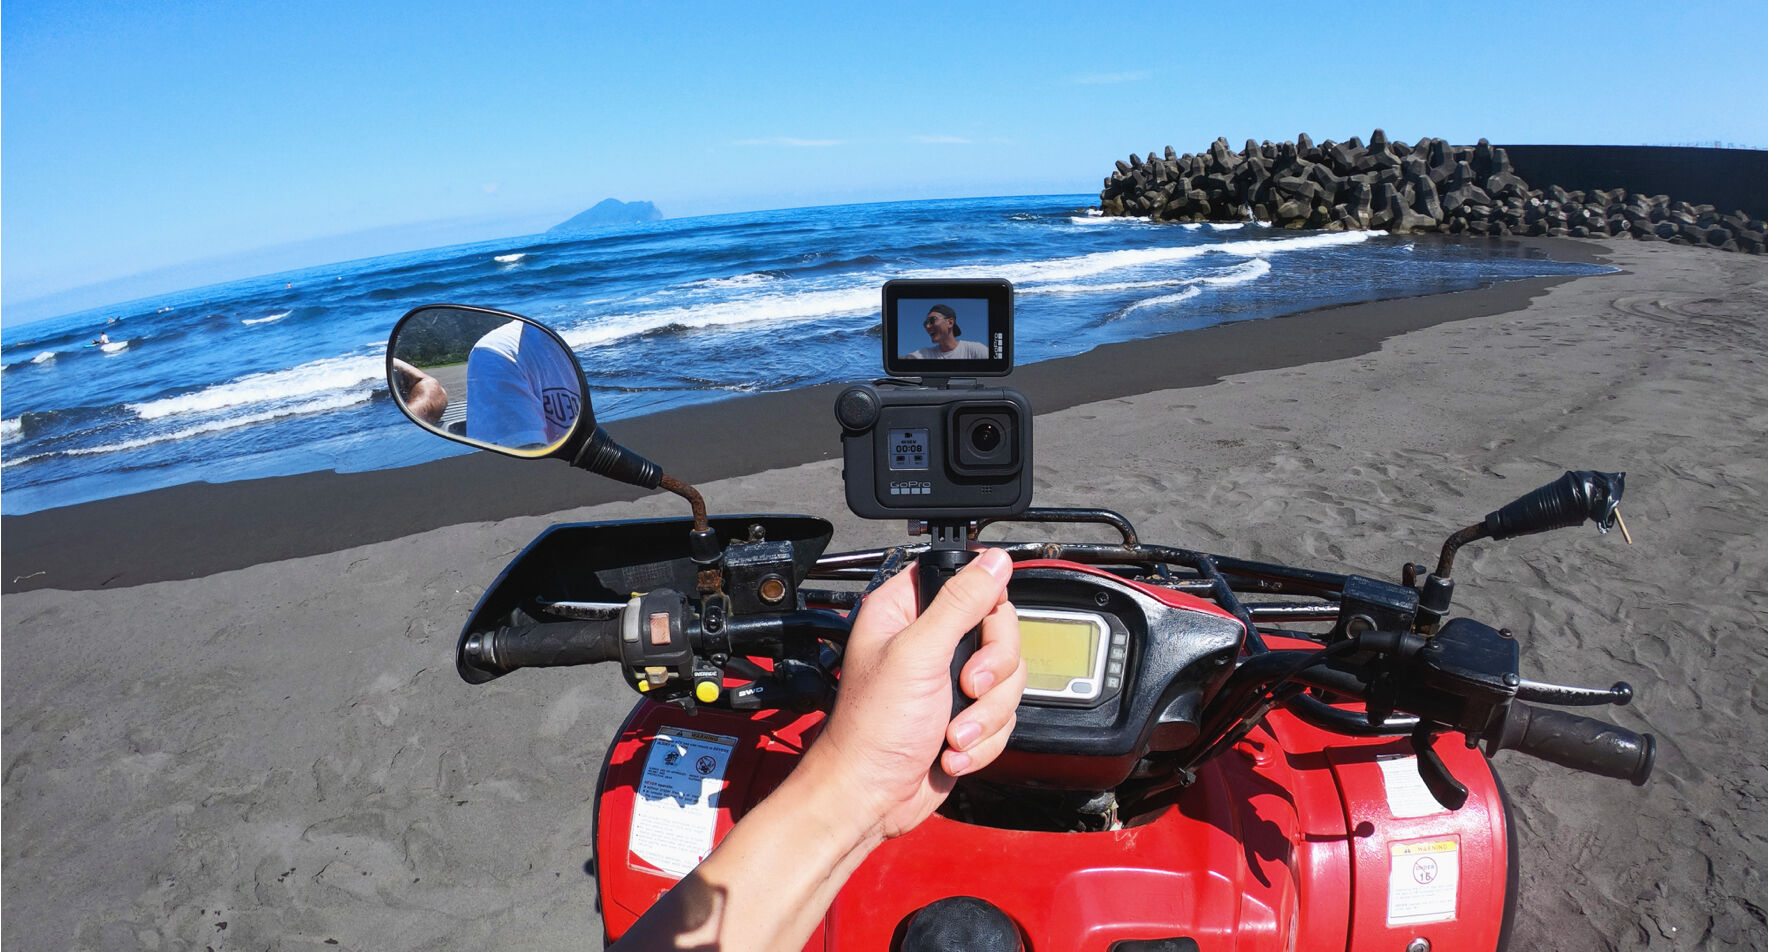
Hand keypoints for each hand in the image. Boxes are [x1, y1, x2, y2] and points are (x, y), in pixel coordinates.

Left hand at [803, 547, 1026, 841]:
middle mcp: (930, 641)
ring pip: (1007, 679)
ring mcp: (949, 680)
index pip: (968, 581)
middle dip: (992, 671)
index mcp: (906, 611)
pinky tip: (950, 750)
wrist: (870, 797)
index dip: (985, 605)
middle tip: (966, 688)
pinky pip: (1003, 716)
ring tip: (951, 733)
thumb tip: (994, 561)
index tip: (979, 633)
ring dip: (985, 716)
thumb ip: (960, 603)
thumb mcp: (918, 655)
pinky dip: (983, 740)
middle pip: (1000, 632)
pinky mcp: (965, 716)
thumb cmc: (871, 729)